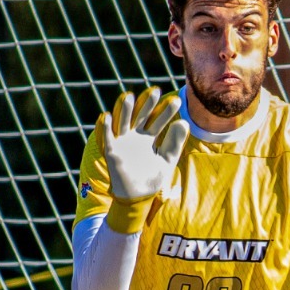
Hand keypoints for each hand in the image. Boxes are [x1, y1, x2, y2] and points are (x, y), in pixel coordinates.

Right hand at [98, 87, 187, 229]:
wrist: (138, 198)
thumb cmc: (152, 178)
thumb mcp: (167, 160)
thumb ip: (175, 143)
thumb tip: (184, 123)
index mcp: (148, 137)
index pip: (157, 120)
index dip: (165, 111)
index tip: (177, 101)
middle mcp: (134, 136)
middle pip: (140, 116)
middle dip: (147, 104)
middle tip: (155, 91)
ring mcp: (122, 142)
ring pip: (122, 122)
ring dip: (125, 110)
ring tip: (129, 96)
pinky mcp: (111, 152)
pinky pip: (106, 138)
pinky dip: (105, 128)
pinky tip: (106, 116)